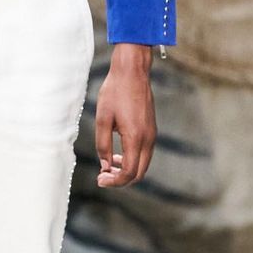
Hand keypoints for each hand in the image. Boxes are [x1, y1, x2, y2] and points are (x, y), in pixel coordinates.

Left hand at [95, 42, 156, 186]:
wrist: (132, 71)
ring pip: (143, 164)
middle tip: (103, 177)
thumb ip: (103, 144)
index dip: (114, 181)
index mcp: (136, 138)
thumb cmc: (115, 92)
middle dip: (121, 179)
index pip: (129, 172)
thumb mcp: (103, 118)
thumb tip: (105, 165)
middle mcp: (148, 139)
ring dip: (127, 169)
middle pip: (139, 173)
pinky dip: (132, 159)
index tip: (99, 180)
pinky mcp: (151, 129)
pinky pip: (144, 152)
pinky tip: (117, 153)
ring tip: (108, 165)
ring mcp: (152, 134)